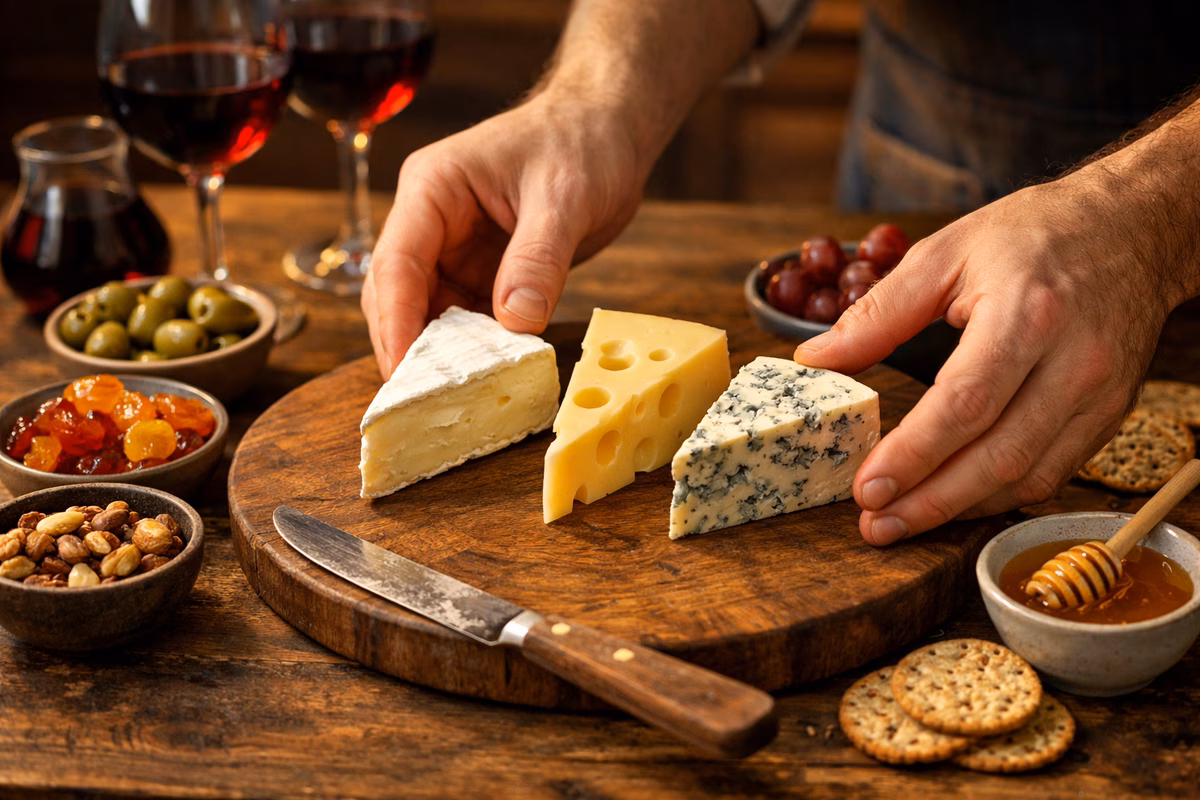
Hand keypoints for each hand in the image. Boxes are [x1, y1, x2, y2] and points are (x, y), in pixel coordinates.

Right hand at [361, 93, 644, 377]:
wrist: (610, 132)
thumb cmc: (582, 142)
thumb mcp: (563, 197)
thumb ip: (538, 258)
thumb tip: (515, 322)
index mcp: (432, 189)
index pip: (397, 261)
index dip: (395, 320)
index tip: (402, 370)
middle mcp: (432, 222)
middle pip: (397, 294)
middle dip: (406, 346)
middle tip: (419, 403)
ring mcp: (454, 251)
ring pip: (427, 314)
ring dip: (440, 356)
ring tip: (450, 403)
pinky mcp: (482, 275)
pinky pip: (466, 321)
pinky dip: (473, 352)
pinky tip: (486, 381)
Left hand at [796, 174, 1181, 544]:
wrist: (1135, 227)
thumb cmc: (1036, 233)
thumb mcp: (946, 253)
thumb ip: (878, 312)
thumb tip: (816, 358)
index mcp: (1027, 314)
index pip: (965, 403)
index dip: (914, 454)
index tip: (867, 487)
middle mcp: (1073, 362)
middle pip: (998, 455)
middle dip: (931, 501)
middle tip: (875, 525)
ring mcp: (1098, 395)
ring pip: (1028, 476)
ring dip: (961, 509)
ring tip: (902, 522)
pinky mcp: (1109, 415)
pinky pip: (1052, 472)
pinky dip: (999, 496)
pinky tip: (954, 501)